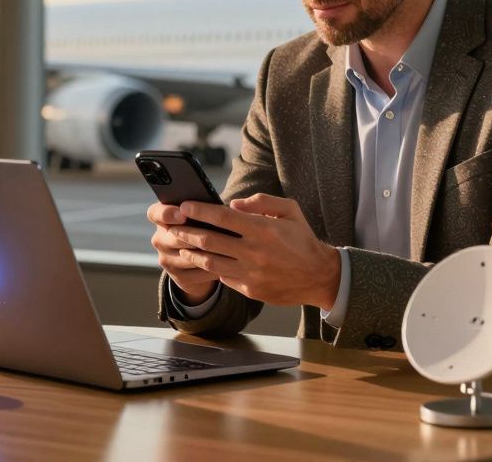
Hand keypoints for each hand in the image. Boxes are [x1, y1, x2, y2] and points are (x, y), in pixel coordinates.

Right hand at [148, 202, 218, 303]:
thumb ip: (204, 208)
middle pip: (176, 237)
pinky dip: (214, 267)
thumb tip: (224, 206)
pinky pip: (198, 272)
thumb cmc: (203, 225)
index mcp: (161, 217)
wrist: (200, 256)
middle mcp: (159, 239)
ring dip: (209, 252)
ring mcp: (166, 260)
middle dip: (197, 235)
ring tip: (228, 248)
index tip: (182, 215)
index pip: (155, 213)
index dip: (167, 214)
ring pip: (189, 256)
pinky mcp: (178, 277)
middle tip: (218, 234)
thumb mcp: (199, 214)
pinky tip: (227, 262)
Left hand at [169, 194, 340, 308]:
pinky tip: (201, 261)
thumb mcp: (290, 210)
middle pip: (209, 240)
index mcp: (262, 229)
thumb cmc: (302, 239)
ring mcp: (250, 273)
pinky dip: (210, 268)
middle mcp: (253, 251)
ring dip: (192, 252)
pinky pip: (223, 276)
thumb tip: (233, 205)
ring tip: (181, 244)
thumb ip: (262, 201)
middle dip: (186, 231)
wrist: (318, 276)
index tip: (184, 205)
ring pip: (210, 262)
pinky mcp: (249, 289)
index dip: (199, 210)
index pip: (221, 217)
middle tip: (172, 225)